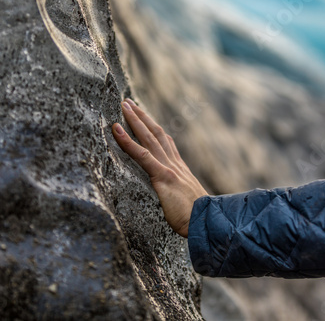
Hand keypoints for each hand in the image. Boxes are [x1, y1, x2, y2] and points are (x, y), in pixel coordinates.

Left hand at [112, 99, 207, 237]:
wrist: (207, 222)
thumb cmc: (196, 218)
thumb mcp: (186, 200)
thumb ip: (177, 192)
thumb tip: (172, 194)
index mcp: (179, 168)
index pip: (165, 142)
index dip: (153, 128)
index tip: (144, 117)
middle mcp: (174, 163)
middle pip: (156, 133)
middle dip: (142, 116)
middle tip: (129, 103)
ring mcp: (168, 167)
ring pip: (149, 137)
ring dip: (135, 120)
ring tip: (123, 106)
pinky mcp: (162, 175)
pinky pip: (141, 155)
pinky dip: (127, 141)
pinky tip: (116, 130)